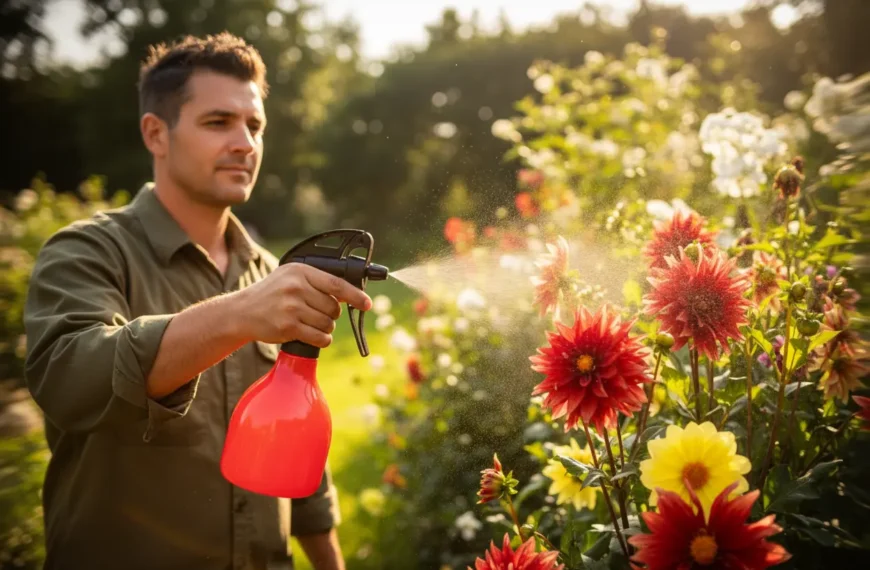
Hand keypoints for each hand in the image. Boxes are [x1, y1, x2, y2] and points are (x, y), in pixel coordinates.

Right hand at [236, 263, 371, 347]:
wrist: (242, 312)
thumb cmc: (271, 294)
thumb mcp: (290, 277)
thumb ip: (316, 281)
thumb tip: (349, 293)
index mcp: (300, 271)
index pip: (336, 284)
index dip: (356, 295)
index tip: (367, 303)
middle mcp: (296, 288)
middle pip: (333, 308)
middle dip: (332, 314)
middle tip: (318, 314)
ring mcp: (291, 308)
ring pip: (328, 324)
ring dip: (325, 328)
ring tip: (310, 324)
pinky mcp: (288, 327)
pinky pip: (319, 337)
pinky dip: (322, 340)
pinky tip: (314, 336)